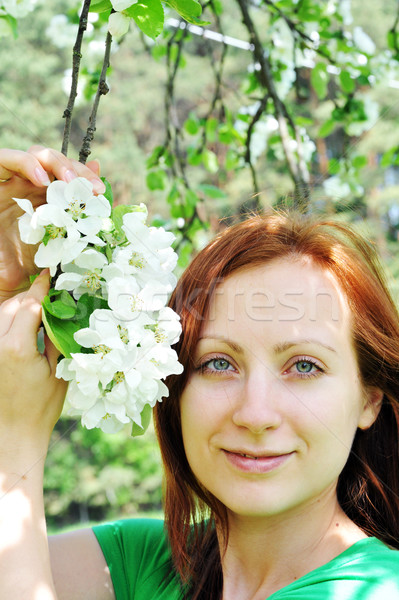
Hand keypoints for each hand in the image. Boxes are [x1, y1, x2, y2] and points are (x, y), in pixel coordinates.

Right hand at [0, 146, 105, 302]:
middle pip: (56, 161)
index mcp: (46, 197)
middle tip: (91, 188)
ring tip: (69, 181)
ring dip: (56, 162)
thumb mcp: (60, 242)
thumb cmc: (28, 263)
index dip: (86, 178)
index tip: (101, 193)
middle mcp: (29, 186)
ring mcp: (11, 183)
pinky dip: (25, 163)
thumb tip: (102, 196)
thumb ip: (78, 221)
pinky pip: (3, 160)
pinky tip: (41, 178)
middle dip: (77, 169)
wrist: (2, 282)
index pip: (69, 174)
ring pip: (34, 154)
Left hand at [0, 269, 66, 452]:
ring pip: (0, 316)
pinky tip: (23, 327)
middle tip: (48, 293)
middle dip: (29, 297)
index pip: (29, 306)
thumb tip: (63, 313)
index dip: (40, 288)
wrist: (13, 434)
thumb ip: (58, 338)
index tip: (49, 275)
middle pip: (11, 307)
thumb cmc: (40, 408)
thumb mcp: (59, 371)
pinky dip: (8, 322)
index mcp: (17, 348)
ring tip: (37, 310)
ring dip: (17, 308)